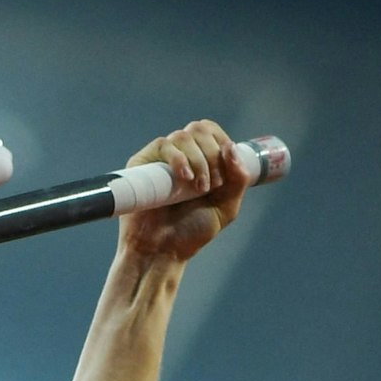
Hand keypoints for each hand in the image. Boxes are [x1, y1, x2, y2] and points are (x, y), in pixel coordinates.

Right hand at [118, 119, 249, 262]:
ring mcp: (161, 158)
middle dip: (213, 155)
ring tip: (198, 189)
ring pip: (184, 136)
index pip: (211, 131)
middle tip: (212, 185)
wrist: (163, 251)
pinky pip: (164, 145)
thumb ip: (237, 179)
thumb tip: (230, 147)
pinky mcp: (142, 163)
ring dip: (199, 161)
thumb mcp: (226, 207)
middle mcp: (180, 154)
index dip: (222, 143)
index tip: (225, 173)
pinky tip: (185, 179)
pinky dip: (180, 159)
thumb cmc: (191, 232)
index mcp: (200, 159)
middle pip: (200, 129)